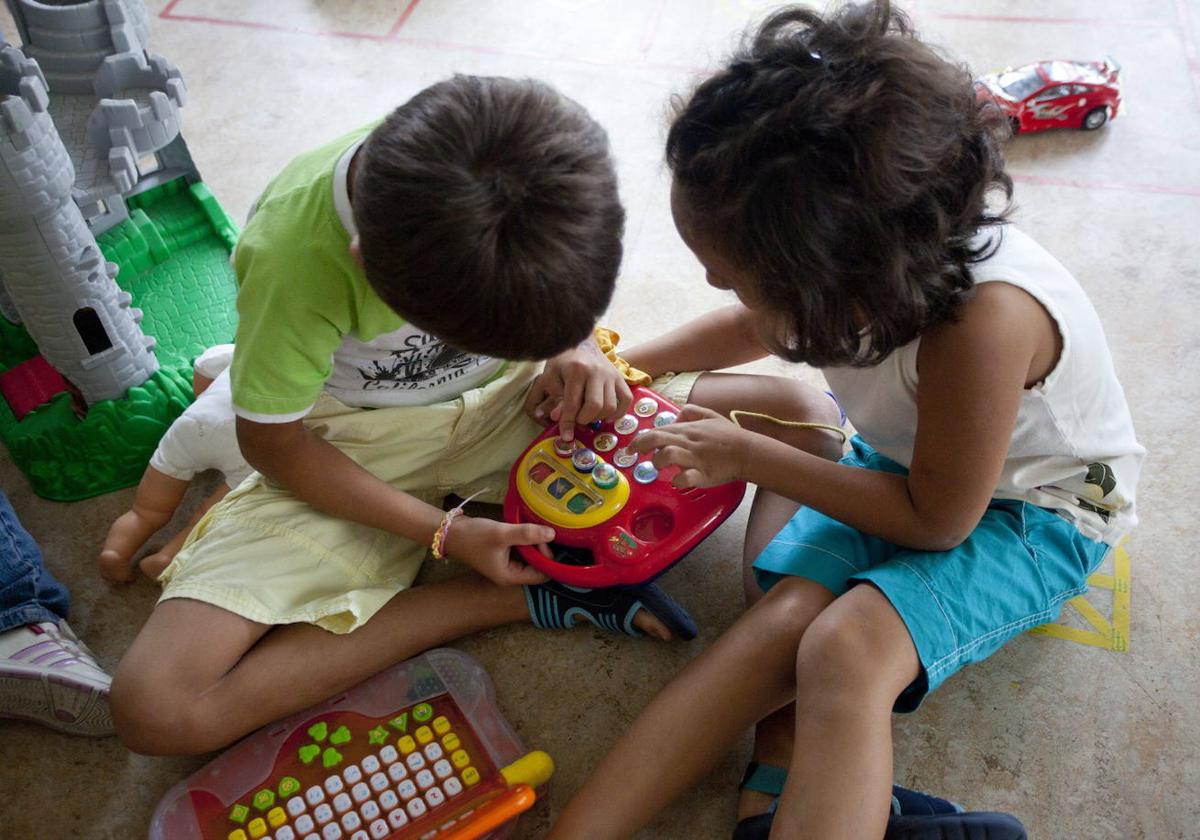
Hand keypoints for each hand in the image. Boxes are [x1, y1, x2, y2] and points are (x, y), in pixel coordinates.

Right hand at [442, 516, 552, 585]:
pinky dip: (525, 540)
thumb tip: (552, 534)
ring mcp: (506, 564)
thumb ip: (527, 534)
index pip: (541, 574)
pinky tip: (524, 528)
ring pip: (530, 556)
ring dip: (533, 543)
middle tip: (538, 531)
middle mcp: (510, 574)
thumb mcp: (502, 534)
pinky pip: (522, 550)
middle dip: (541, 549)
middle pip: (538, 566)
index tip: (543, 539)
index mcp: (510, 577)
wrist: (450, 531)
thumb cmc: (474, 536)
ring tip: (533, 527)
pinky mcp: (504, 554)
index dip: (546, 558)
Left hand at [524, 339, 632, 441]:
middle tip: (577, 420)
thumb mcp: (550, 376)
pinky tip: (607, 416)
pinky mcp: (620, 377)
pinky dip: (618, 412)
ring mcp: (610, 374)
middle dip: (584, 419)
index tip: (566, 437)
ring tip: (588, 416)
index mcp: (576, 370)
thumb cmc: (562, 360)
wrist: (580, 341)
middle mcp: (596, 372)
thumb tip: (555, 418)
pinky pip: (626, 399)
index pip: (572, 403)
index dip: (567, 423)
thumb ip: (552, 397)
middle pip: (595, 406)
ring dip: (599, 417)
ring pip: (610, 406)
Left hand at [631, 405, 751, 487]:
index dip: (640, 438)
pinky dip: (678, 480)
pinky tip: (677, 481)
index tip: (631, 447)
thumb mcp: (710, 415)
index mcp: (688, 430)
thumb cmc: (729, 436)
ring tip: (661, 467)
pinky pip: (685, 477)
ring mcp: (695, 458)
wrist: (748, 451)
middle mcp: (688, 442)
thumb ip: (691, 412)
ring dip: (659, 461)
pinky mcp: (703, 474)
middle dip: (640, 446)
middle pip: (657, 439)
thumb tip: (675, 418)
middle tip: (633, 454)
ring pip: (668, 455)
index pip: (657, 431)